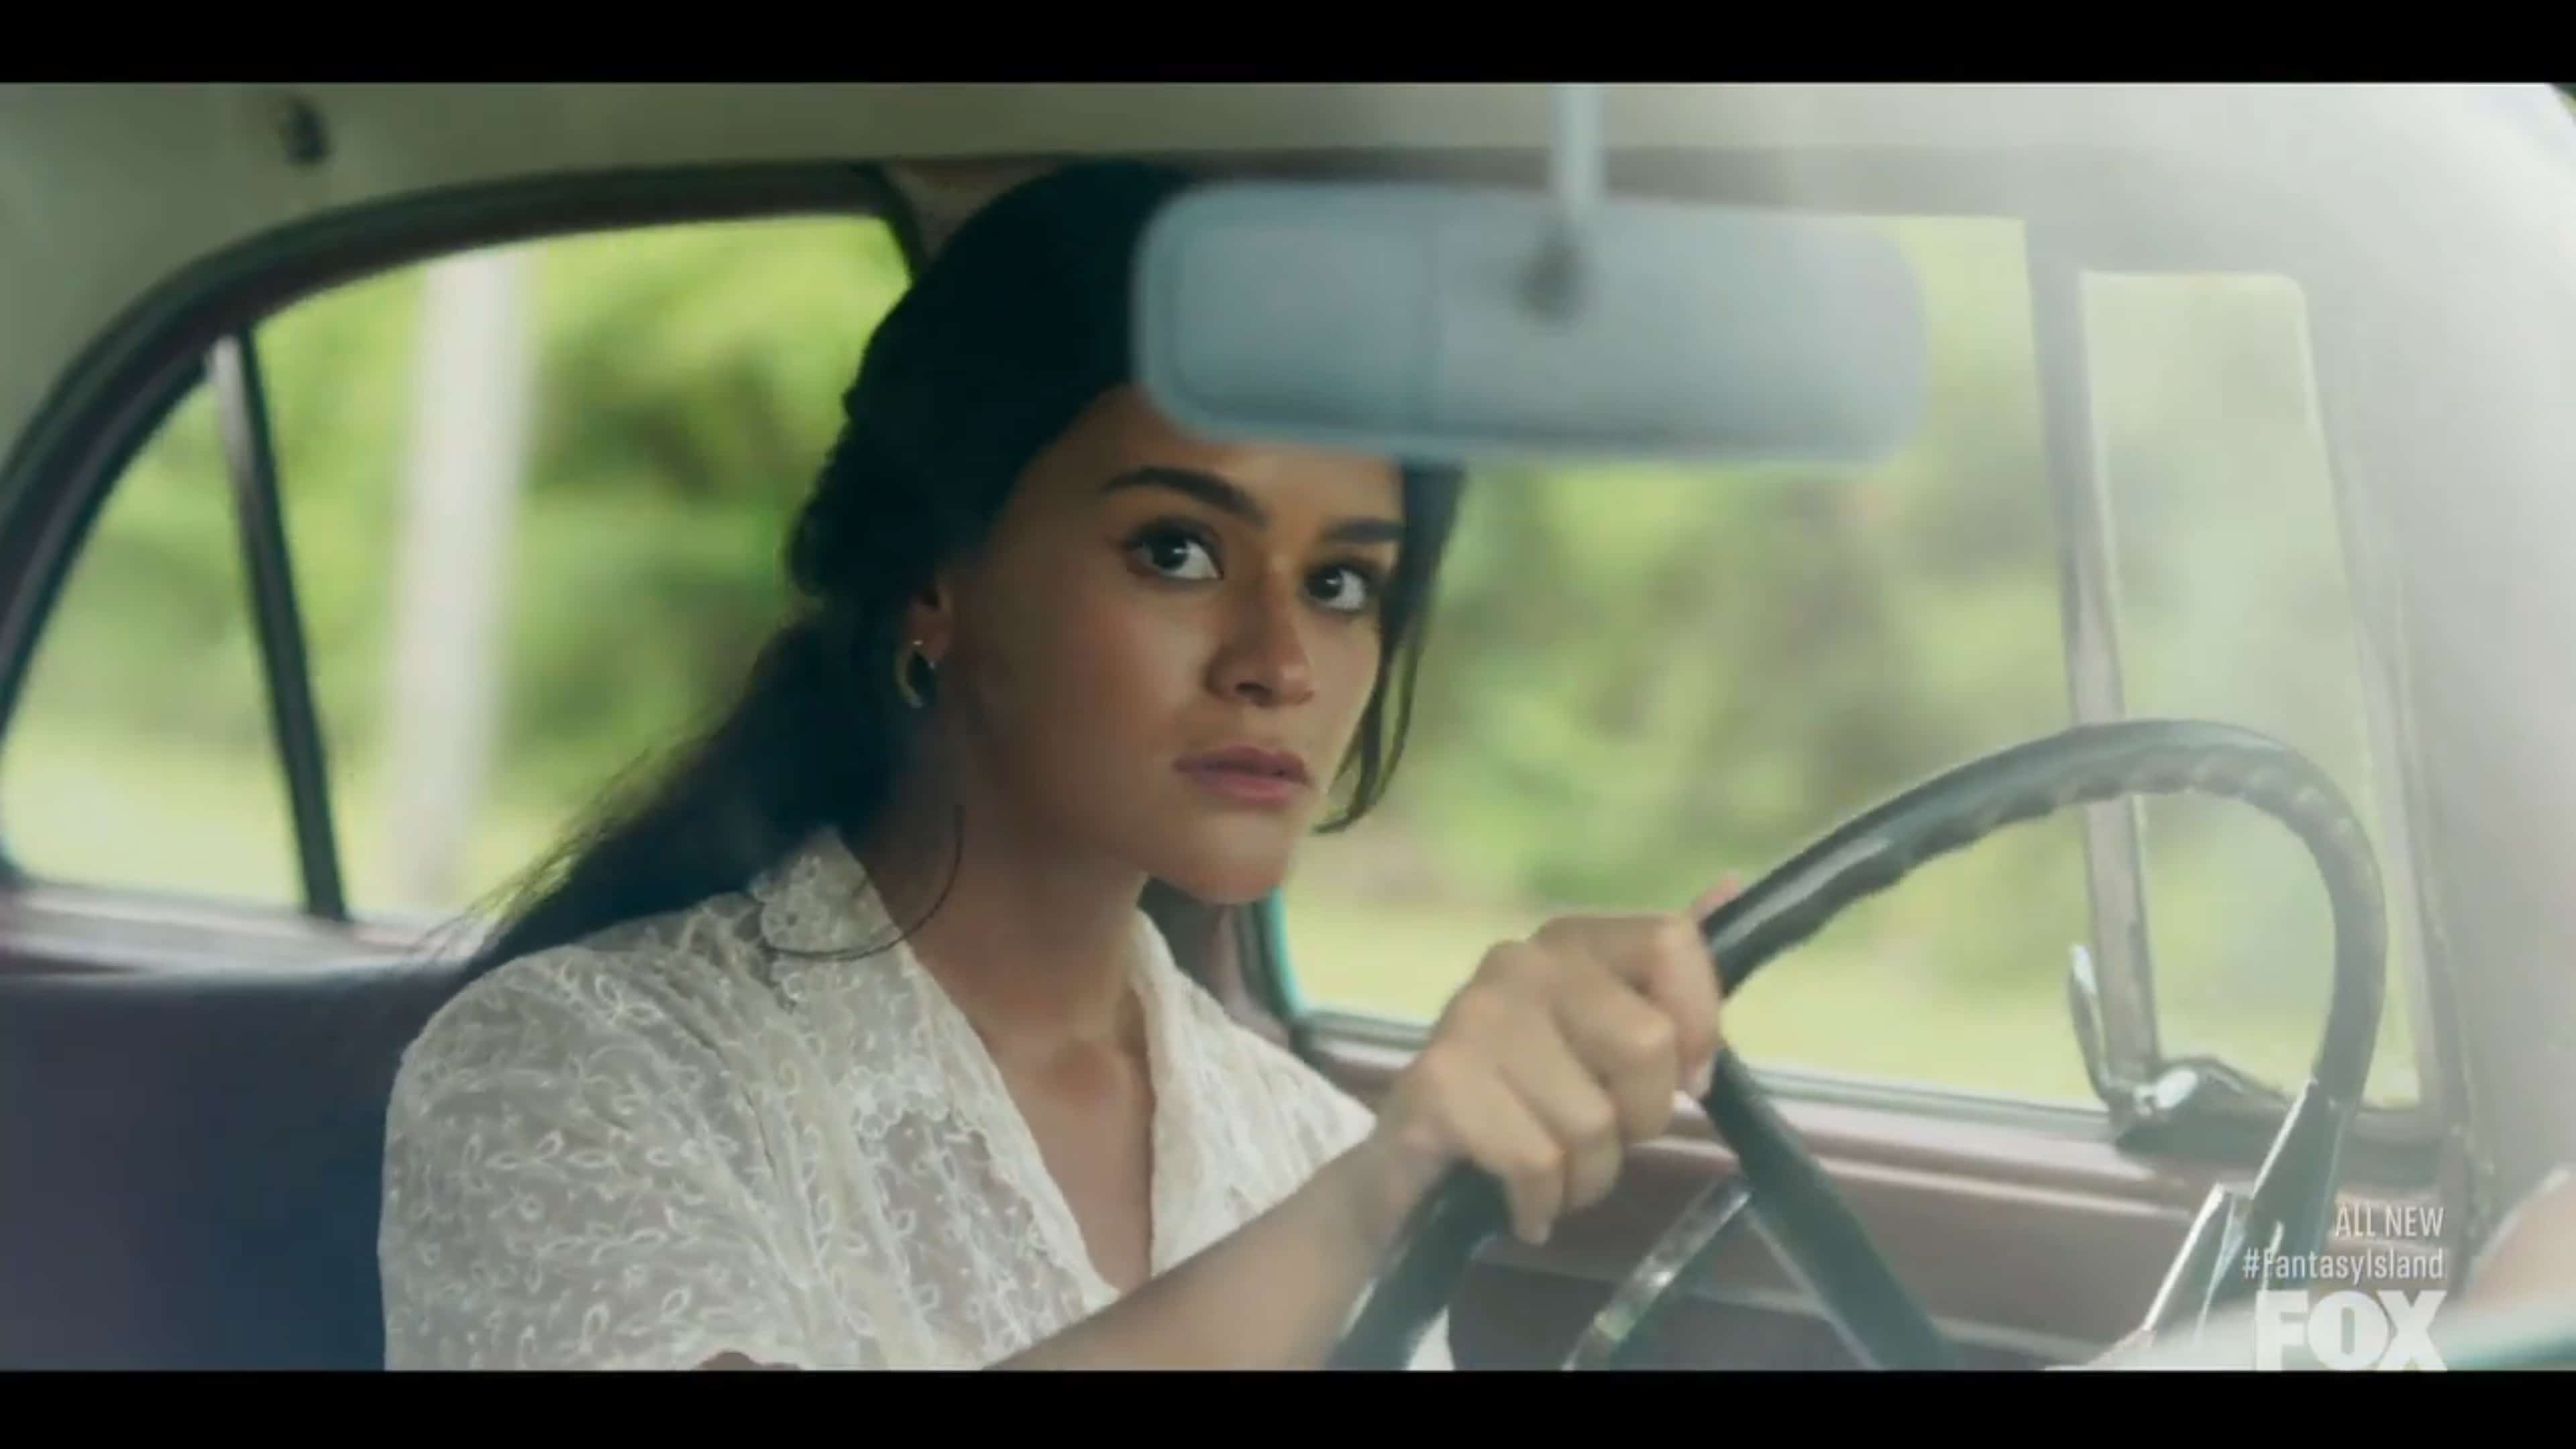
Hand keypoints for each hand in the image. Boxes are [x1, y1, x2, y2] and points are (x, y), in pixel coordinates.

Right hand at [1352, 892, 1730, 1249]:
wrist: (1409, 1171)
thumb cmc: (1528, 1105)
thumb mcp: (1608, 1041)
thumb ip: (1668, 978)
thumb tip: (1732, 886)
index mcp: (1570, 942)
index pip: (1670, 941)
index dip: (1699, 1021)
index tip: (1686, 1077)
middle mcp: (1519, 963)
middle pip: (1647, 1043)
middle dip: (1641, 1118)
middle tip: (1601, 1135)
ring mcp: (1473, 1018)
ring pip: (1593, 1123)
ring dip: (1587, 1176)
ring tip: (1552, 1171)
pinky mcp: (1439, 1083)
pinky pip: (1538, 1164)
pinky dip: (1540, 1203)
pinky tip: (1521, 1200)